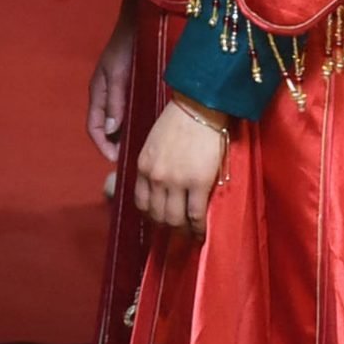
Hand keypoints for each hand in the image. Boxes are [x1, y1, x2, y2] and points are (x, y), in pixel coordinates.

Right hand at [87, 7, 137, 161]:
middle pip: (107, 128)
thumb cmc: (126, 46)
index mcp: (98, 93)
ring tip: (141, 149)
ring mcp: (118, 91)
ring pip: (119, 121)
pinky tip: (149, 129)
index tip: (116, 160)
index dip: (102, 145)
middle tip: (132, 160)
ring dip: (126, 136)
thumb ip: (115, 101)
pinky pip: (130, 111)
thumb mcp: (118, 74)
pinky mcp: (131, 87)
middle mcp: (107, 95)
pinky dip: (135, 123)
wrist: (139, 23)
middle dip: (115, 145)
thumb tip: (112, 131)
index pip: (94, 127)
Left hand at [133, 98, 229, 235]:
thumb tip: (157, 186)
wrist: (198, 109)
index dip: (151, 217)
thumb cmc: (177, 123)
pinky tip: (202, 233)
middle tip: (177, 233)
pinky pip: (196, 214)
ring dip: (182, 231)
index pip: (141, 202)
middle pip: (157, 215)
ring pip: (175, 219)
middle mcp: (155, 177)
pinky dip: (198, 228)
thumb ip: (152, 166)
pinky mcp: (198, 182)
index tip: (160, 222)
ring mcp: (176, 181)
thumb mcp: (153, 145)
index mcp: (143, 167)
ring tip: (190, 234)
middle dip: (167, 228)